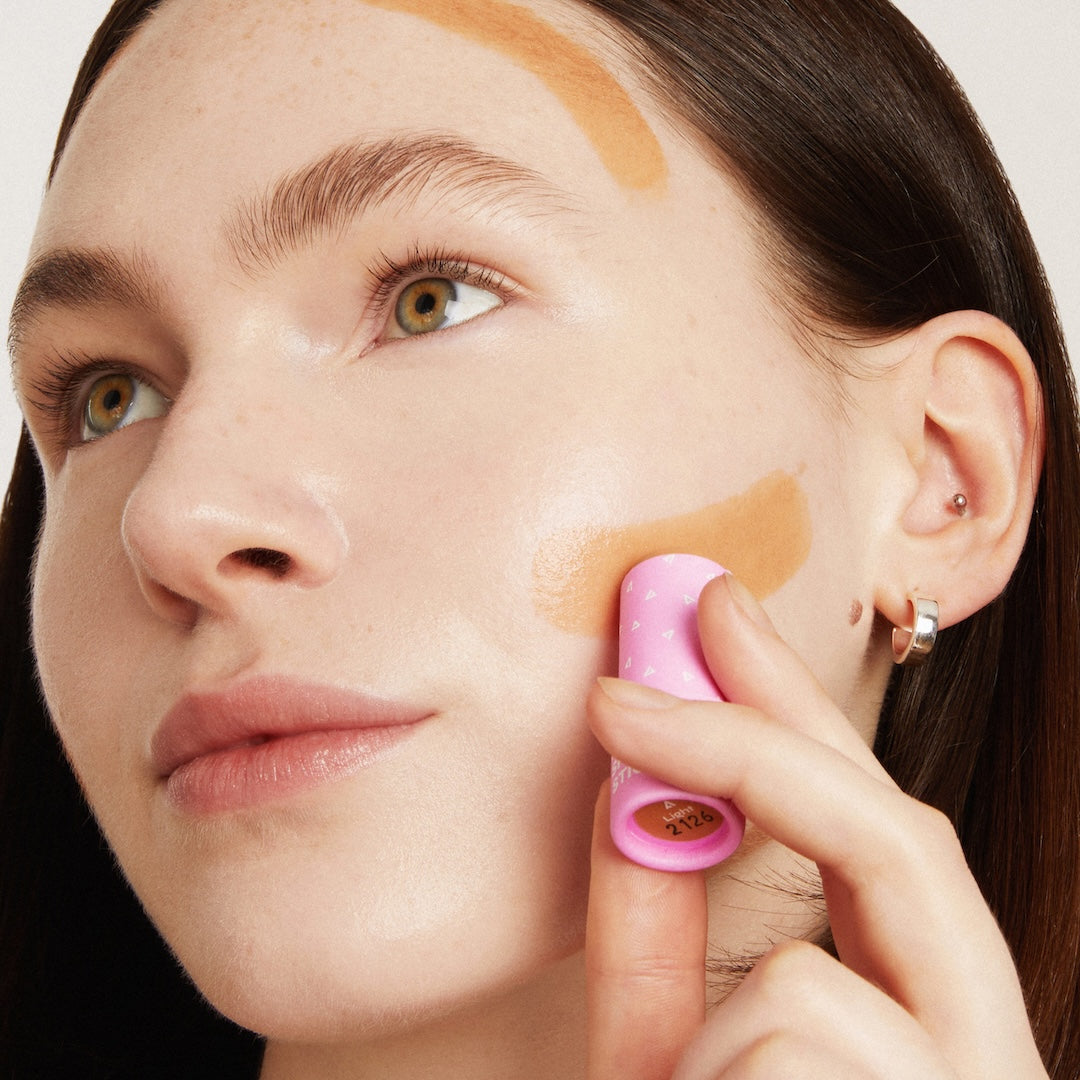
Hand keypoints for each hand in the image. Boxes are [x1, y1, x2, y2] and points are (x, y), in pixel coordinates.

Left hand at [584, 574, 1046, 1078]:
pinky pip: (774, 1055)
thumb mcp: (661, 1046)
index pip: (884, 831)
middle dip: (753, 745)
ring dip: (700, 1054)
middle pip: (901, 842)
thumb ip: (651, 934)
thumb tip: (628, 789)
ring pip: (799, 985)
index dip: (801, 710)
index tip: (719, 611)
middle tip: (615, 692)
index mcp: (926, 1010)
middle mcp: (978, 1042)